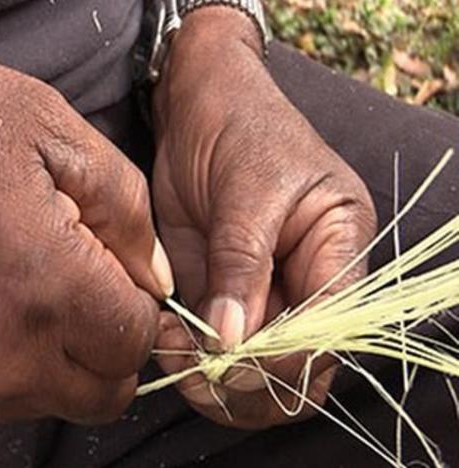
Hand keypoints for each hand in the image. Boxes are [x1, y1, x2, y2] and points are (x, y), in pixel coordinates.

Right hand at [0, 48, 173, 424]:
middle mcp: (12, 355)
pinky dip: (37, 366)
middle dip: (116, 340)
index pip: (137, 339)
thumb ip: (128, 211)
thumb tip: (157, 278)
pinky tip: (13, 305)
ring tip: (45, 288)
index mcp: (49, 288)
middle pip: (109, 389)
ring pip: (70, 399)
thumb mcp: (54, 132)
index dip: (139, 300)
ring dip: (77, 357)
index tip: (114, 263)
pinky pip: (24, 399)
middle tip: (91, 282)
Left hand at [150, 8, 376, 428]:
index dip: (285, 358)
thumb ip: (242, 266)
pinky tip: (164, 336)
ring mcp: (262, 291)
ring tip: (172, 347)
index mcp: (338, 247)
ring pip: (253, 369)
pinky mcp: (220, 293)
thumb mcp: (247, 191)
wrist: (196, 105)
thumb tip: (234, 343)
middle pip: (297, 366)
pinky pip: (213, 347)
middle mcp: (307, 279)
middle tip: (196, 367)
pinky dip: (189, 356)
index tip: (232, 359)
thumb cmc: (237, 128)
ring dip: (213, 376)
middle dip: (248, 380)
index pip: (330, 330)